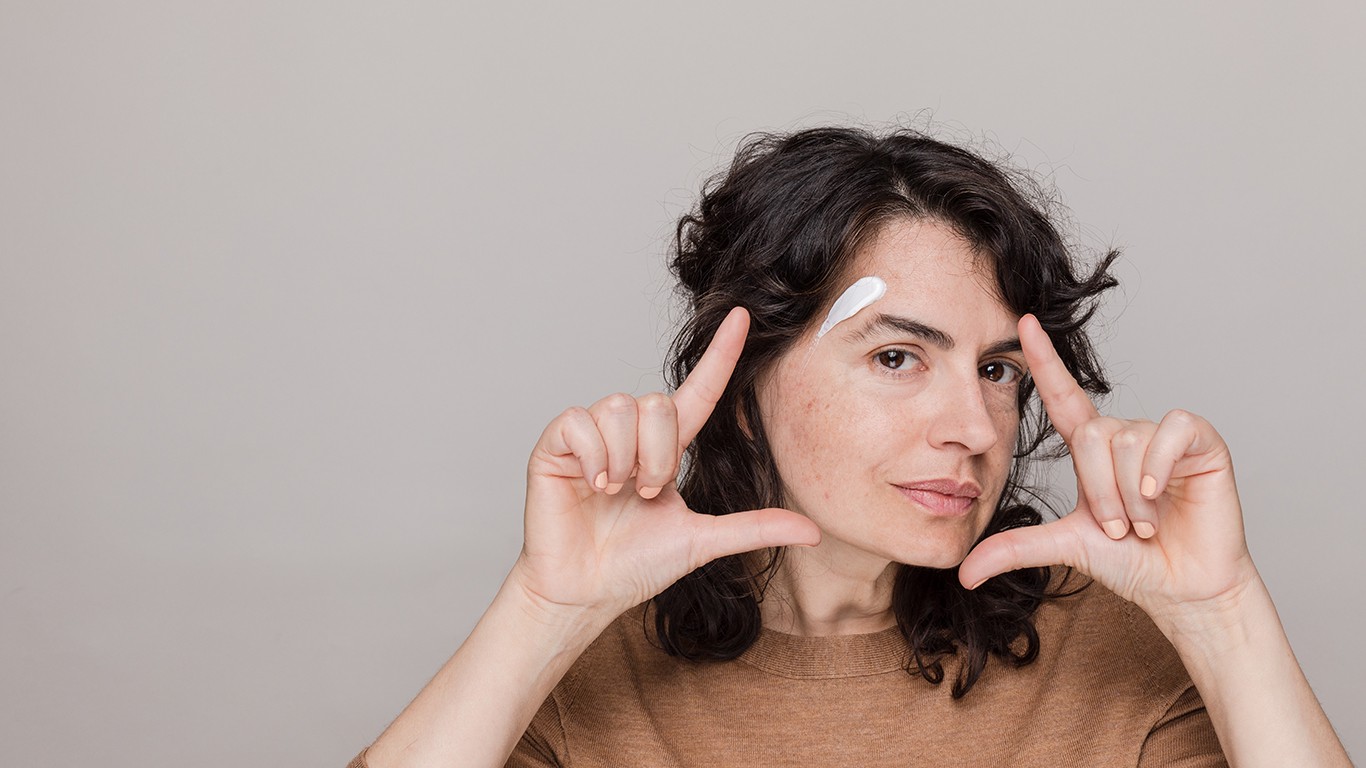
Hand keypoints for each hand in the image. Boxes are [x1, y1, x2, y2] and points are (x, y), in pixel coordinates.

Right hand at [512, 307, 821, 621]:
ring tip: (615, 492)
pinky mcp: (556, 444)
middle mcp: (631, 433)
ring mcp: (592, 436)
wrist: (584, 593)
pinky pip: (581, 421)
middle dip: (659, 456)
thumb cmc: (634, 567)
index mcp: (666, 448)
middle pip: (658, 403)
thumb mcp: (702, 540)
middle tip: (644, 494)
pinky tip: (591, 487)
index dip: (721, 356)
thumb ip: (753, 527)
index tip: (744, 318)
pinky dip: (594, 458)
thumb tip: (813, 529)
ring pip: (622, 407)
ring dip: (626, 460)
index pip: (699, 391)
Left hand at [958, 314, 1258, 621]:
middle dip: (1100, 492)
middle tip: (1120, 528)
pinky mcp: (1201, 441)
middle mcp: (1124, 434)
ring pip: (1127, 440)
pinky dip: (1160, 466)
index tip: (1024, 321)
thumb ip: (1016, 549)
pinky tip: (1164, 495)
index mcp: (1091, 451)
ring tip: (1146, 524)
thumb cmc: (1131, 563)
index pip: (1062, 395)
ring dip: (1131, 495)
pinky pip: (1171, 430)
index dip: (1043, 360)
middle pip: (1092, 434)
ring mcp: (1162, 436)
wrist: (1184, 589)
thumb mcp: (1066, 547)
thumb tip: (964, 574)